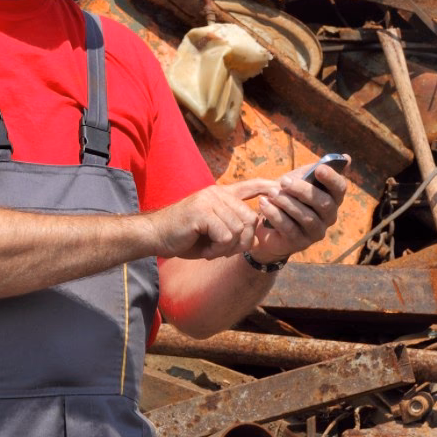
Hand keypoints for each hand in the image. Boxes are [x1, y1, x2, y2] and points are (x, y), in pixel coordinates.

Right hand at [146, 180, 276, 259]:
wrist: (155, 236)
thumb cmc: (184, 237)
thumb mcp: (213, 231)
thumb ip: (233, 228)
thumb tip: (257, 239)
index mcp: (221, 195)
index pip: (251, 186)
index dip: (268, 188)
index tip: (281, 190)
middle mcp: (217, 194)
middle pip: (250, 219)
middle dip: (243, 242)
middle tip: (223, 251)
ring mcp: (209, 200)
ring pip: (238, 229)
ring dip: (227, 248)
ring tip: (211, 249)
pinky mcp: (202, 211)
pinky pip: (225, 236)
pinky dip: (218, 249)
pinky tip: (206, 249)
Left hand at [249, 164, 346, 261]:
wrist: (268, 222)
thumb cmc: (288, 196)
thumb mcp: (301, 179)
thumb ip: (316, 169)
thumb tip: (347, 158)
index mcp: (333, 198)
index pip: (340, 188)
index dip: (331, 178)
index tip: (318, 169)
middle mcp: (329, 217)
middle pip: (323, 203)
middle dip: (303, 190)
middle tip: (284, 181)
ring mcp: (316, 232)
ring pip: (307, 217)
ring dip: (287, 202)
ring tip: (271, 193)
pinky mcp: (300, 243)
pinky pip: (289, 228)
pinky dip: (275, 214)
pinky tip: (264, 203)